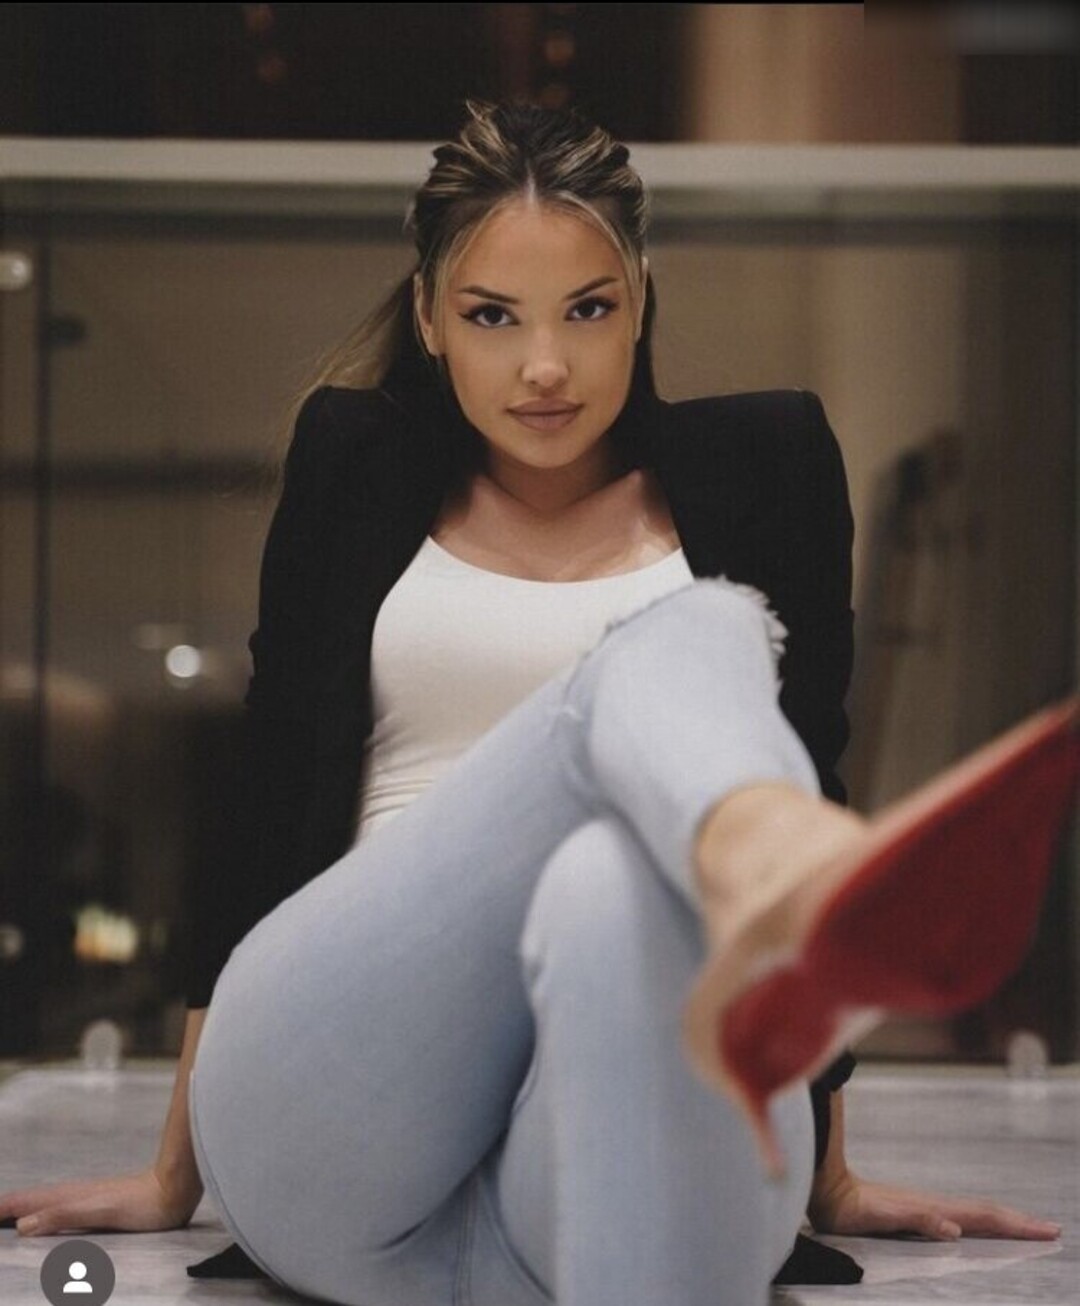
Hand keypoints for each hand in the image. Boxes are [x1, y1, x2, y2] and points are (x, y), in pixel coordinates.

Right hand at [0, 1166, 202, 1236]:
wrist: (175, 1190)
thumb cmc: (142, 1203)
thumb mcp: (100, 1212)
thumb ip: (64, 1215)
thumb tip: (23, 1225)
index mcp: (72, 1197)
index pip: (29, 1203)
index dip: (7, 1207)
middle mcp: (77, 1194)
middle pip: (36, 1200)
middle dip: (11, 1206)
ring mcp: (90, 1197)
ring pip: (50, 1201)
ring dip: (28, 1207)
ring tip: (11, 1214)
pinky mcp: (103, 1203)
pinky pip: (65, 1205)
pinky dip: (48, 1209)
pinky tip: (54, 1214)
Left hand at [808, 1168, 1061, 1241]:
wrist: (827, 1190)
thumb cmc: (851, 1208)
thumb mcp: (882, 1217)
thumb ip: (916, 1219)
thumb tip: (954, 1228)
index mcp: (933, 1209)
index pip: (983, 1216)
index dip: (1015, 1224)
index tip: (1047, 1229)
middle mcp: (934, 1207)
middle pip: (985, 1213)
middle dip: (1018, 1222)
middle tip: (1050, 1229)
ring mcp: (925, 1208)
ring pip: (973, 1214)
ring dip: (1002, 1222)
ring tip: (1025, 1227)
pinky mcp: (915, 1213)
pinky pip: (957, 1218)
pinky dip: (978, 1223)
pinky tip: (978, 1228)